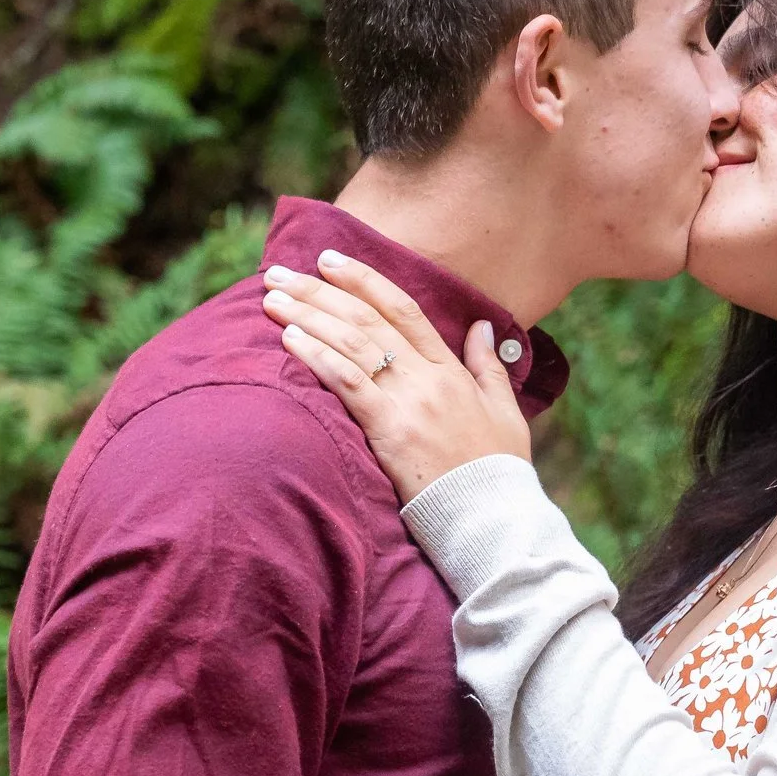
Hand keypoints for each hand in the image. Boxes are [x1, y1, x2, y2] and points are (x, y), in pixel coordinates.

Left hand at [260, 250, 531, 503]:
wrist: (492, 515)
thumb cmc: (498, 469)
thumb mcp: (504, 409)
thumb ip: (489, 365)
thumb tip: (483, 327)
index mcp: (450, 369)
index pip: (402, 308)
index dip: (364, 280)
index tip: (329, 260)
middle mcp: (426, 376)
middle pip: (365, 319)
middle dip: (319, 290)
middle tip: (279, 273)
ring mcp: (407, 401)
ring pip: (351, 343)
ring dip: (307, 316)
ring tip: (272, 299)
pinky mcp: (389, 430)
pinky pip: (347, 383)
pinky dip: (318, 356)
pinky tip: (291, 339)